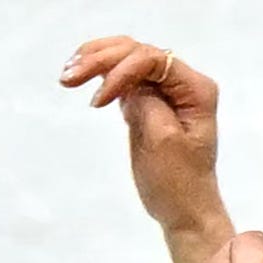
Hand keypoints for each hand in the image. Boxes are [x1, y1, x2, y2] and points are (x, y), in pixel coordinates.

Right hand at [61, 35, 222, 239]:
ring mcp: (164, 90)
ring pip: (127, 58)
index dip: (121, 71)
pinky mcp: (147, 101)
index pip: (154, 60)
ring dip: (96, 60)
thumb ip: (147, 104)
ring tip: (68, 73)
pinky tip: (79, 75)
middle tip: (67, 77)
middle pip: (137, 52)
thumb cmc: (178, 181)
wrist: (183, 210)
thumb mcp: (163, 141)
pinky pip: (123, 76)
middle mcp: (182, 82)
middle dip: (101, 59)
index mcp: (195, 89)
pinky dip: (100, 73)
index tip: (97, 102)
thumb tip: (126, 81)